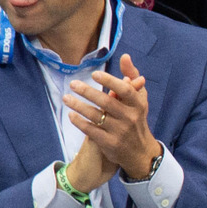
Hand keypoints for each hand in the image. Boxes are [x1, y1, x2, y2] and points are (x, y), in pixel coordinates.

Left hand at [64, 54, 161, 185]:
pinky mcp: (110, 144)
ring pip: (96, 116)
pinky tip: (71, 115)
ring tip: (66, 98)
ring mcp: (120, 132)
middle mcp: (130, 117)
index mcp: (138, 104)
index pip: (125, 90)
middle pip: (107, 102)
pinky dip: (80, 122)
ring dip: (79, 106)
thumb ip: (132, 76)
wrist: (140, 151)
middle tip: (73, 83)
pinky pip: (92, 131)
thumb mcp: (139, 97)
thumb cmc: (137, 117)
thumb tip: (125, 56)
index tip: (94, 73)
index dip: (109, 81)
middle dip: (88, 92)